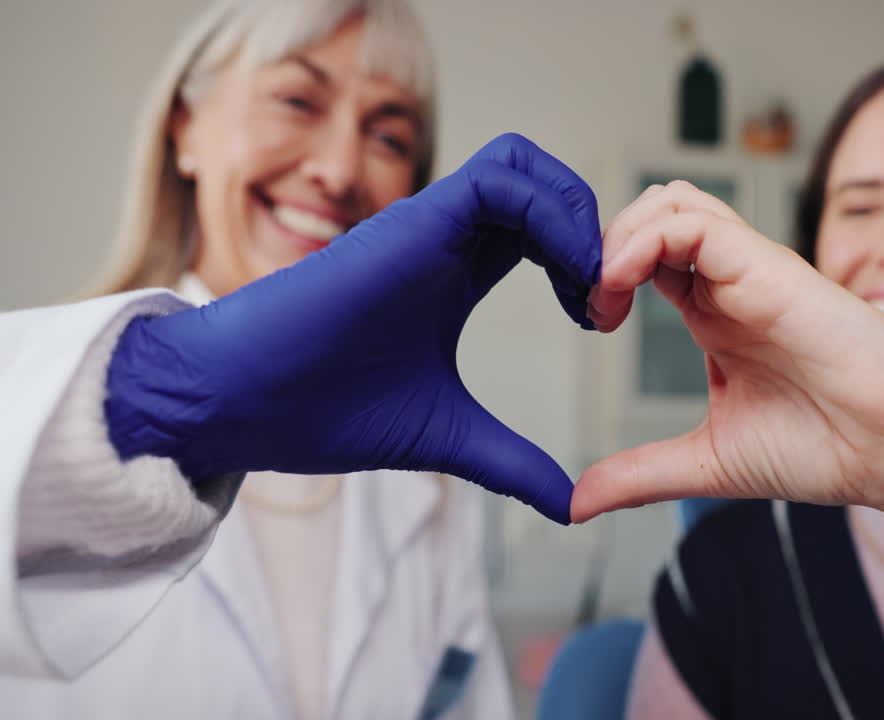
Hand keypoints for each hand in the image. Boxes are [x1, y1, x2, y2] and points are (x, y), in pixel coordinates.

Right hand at [106, 134, 598, 523]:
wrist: (239, 405)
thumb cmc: (323, 410)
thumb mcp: (449, 437)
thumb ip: (513, 462)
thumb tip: (569, 507)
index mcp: (458, 272)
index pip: (542, 228)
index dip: (586, 261)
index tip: (599, 322)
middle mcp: (446, 237)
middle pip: (543, 184)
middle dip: (594, 231)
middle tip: (603, 304)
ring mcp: (427, 224)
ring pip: (524, 165)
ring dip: (576, 215)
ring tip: (590, 288)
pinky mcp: (409, 222)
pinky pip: (499, 180)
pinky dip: (551, 214)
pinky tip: (567, 279)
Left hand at [573, 182, 883, 540]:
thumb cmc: (833, 448)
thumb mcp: (709, 462)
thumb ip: (642, 473)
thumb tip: (578, 502)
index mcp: (718, 317)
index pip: (648, 259)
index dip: (604, 275)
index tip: (587, 321)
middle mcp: (732, 285)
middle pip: (653, 215)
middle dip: (603, 246)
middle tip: (591, 304)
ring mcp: (752, 272)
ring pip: (671, 203)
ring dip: (619, 235)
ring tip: (604, 291)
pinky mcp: (771, 268)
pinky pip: (694, 222)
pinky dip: (644, 240)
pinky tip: (624, 284)